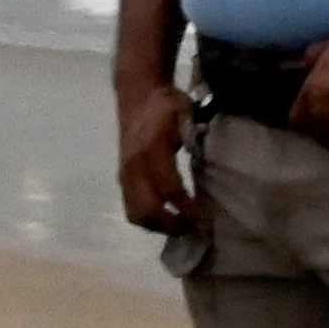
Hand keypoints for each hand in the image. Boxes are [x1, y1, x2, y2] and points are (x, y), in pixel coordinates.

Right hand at [115, 75, 198, 234]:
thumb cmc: (166, 105)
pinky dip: (149, 220)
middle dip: (171, 225)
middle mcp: (134, 166)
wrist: (137, 97)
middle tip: (194, 230)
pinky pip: (131, 209)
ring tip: (182, 228)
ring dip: (159, 227)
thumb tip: (207, 160)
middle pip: (147, 209)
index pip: (168, 188)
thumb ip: (194, 134)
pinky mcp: (122, 180)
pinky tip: (168, 220)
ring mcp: (125, 174)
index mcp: (151, 148)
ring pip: (136, 214)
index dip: (186, 208)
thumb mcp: (185, 111)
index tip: (204, 221)